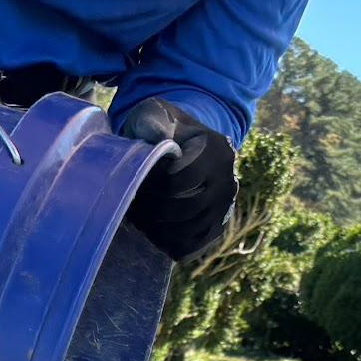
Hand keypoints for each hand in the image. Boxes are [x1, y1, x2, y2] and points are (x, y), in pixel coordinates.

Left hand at [117, 98, 235, 260]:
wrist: (186, 147)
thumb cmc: (162, 129)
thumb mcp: (154, 114)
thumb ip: (152, 122)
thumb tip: (160, 139)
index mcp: (215, 150)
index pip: (179, 179)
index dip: (152, 184)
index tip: (136, 180)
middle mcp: (228, 180)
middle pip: (186, 208)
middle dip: (153, 210)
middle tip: (132, 205)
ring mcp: (225, 207)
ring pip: (190, 230)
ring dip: (159, 230)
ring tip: (139, 219)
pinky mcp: (218, 226)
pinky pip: (194, 246)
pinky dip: (171, 244)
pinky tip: (152, 233)